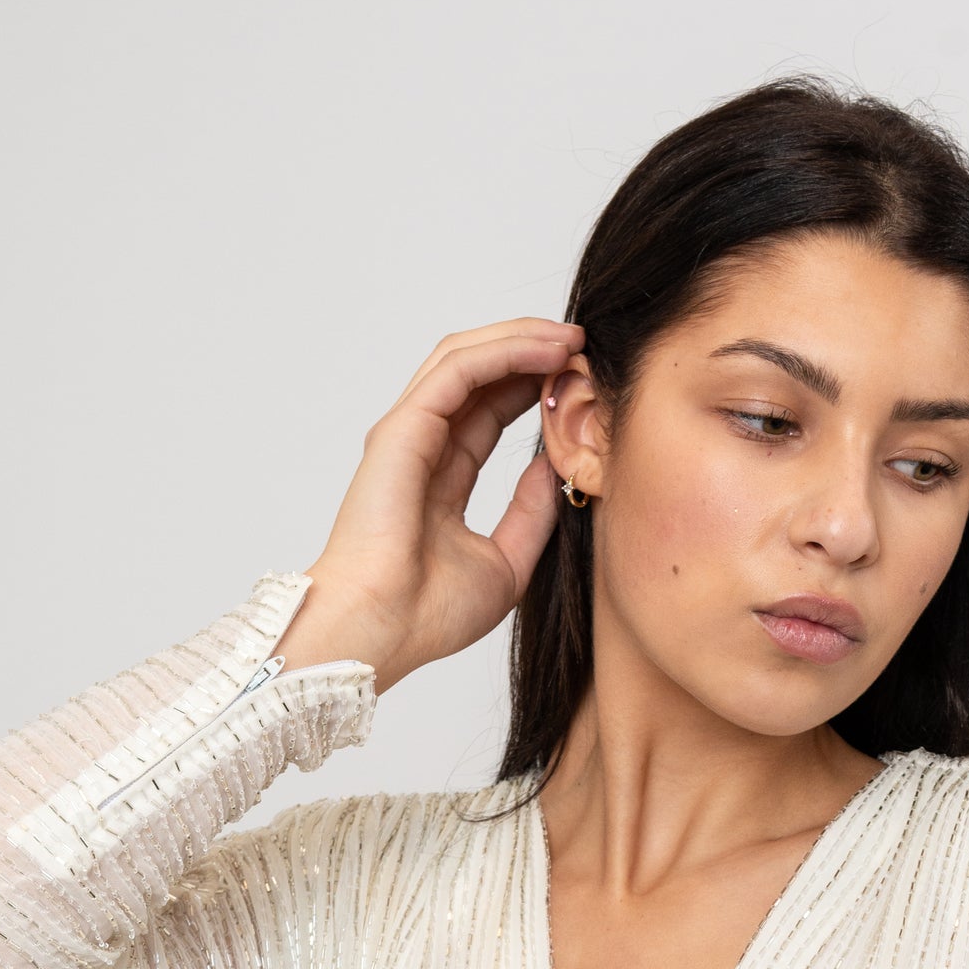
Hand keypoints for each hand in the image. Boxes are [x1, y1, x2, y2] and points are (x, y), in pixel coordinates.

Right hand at [273, 317, 587, 687]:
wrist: (385, 630)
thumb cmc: (429, 613)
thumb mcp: (507, 562)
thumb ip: (531, 514)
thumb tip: (554, 468)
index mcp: (441, 478)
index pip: (490, 412)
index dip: (533, 388)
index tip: (580, 380)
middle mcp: (422, 447)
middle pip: (480, 376)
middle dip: (531, 352)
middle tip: (583, 344)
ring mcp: (409, 433)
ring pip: (467, 359)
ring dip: (522, 340)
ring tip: (572, 338)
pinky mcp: (404, 427)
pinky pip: (459, 370)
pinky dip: (504, 351)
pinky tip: (546, 349)